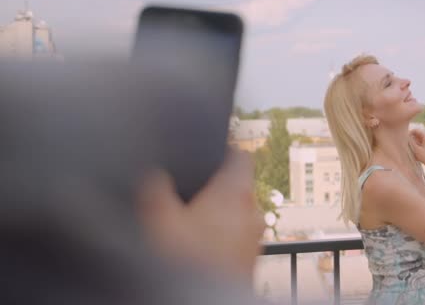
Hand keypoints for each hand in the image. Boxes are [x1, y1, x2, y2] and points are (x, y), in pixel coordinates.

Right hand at [137, 149, 264, 280]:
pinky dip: (222, 235)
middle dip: (215, 186)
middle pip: (237, 186)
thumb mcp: (158, 218)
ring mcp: (255, 237)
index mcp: (236, 192)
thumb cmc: (188, 260)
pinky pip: (237, 236)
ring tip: (190, 220)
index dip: (224, 150)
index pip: (240, 156)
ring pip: (237, 214)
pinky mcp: (251, 260)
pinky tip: (198, 246)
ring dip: (218, 214)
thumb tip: (154, 175)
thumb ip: (155, 189)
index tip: (209, 152)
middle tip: (190, 190)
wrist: (205, 303)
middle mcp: (252, 211)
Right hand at [408, 129, 424, 173]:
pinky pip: (421, 145)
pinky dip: (417, 148)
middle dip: (411, 140)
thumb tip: (405, 136)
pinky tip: (415, 154)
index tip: (404, 139)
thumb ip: (410, 142)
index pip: (415, 130)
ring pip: (418, 141)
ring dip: (414, 144)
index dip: (409, 133)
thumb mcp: (416, 149)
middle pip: (417, 135)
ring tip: (411, 150)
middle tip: (407, 146)